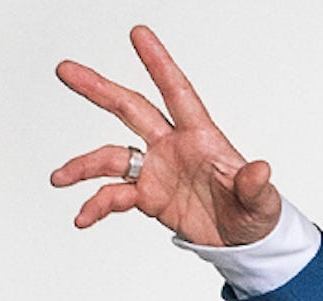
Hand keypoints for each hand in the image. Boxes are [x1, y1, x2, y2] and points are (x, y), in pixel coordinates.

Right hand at [51, 25, 279, 244]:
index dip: (159, 64)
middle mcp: (171, 147)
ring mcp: (156, 170)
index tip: (139, 34)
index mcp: (201, 138)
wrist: (243, 243)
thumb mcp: (262, 202)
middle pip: (130, 109)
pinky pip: (114, 196)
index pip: (177, 93)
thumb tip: (262, 169)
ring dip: (84, 166)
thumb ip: (255, 185)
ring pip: (111, 158)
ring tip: (60, 178)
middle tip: (66, 70)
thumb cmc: (256, 215)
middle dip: (98, 89)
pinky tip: (83, 217)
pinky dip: (97, 205)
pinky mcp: (147, 196)